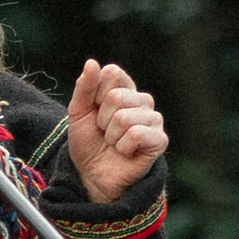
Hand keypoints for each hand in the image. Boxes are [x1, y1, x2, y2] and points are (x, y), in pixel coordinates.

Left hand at [66, 57, 165, 203]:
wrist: (92, 176)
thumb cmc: (88, 143)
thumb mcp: (78, 112)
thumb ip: (85, 87)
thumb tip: (92, 63)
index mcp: (125, 89)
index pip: (112, 73)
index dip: (96, 95)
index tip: (95, 112)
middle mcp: (143, 101)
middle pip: (116, 97)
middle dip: (102, 120)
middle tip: (105, 133)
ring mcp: (153, 120)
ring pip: (124, 118)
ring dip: (111, 136)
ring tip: (115, 144)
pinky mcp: (160, 140)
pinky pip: (136, 134)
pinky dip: (123, 147)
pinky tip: (126, 153)